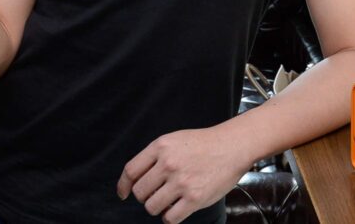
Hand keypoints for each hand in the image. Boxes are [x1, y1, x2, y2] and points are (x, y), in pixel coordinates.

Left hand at [116, 127, 252, 223]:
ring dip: (156, 207)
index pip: (130, 171)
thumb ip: (154, 156)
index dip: (123, 185)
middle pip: (140, 192)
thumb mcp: (173, 139)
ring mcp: (181, 182)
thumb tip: (135, 178)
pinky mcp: (195, 198)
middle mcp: (168, 164)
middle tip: (154, 194)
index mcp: (160, 147)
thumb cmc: (203, 143)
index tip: (123, 193)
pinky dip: (169, 218)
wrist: (232, 146)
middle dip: (144, 197)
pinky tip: (176, 210)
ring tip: (167, 201)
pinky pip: (170, 218)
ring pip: (152, 207)